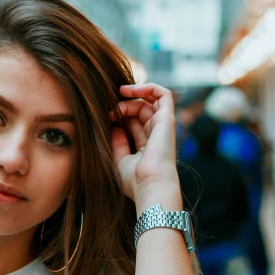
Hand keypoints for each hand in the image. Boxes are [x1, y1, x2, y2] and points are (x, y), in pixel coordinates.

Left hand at [110, 84, 180, 211]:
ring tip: (119, 96)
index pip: (134, 123)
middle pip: (141, 110)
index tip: (106, 117)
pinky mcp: (167, 119)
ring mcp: (162, 126)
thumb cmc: (135, 180)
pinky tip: (131, 90)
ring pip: (150, 101)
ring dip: (133, 96)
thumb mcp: (119, 160)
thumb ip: (117, 142)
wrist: (150, 186)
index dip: (121, 115)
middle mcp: (156, 134)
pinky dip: (149, 87)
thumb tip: (114, 126)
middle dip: (124, 105)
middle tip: (110, 110)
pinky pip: (164, 95)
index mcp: (146, 145)